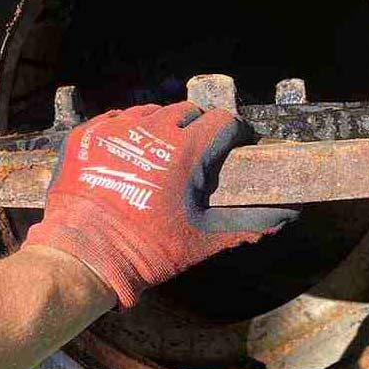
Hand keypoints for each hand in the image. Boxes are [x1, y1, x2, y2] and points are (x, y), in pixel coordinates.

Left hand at [23, 101, 297, 308]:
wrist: (82, 258)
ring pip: (150, 111)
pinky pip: (115, 119)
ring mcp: (114, 128)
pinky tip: (128, 156)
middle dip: (198, 128)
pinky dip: (126, 132)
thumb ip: (248, 224)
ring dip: (161, 127)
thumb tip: (286, 216)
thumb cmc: (146, 250)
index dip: (233, 133)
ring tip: (161, 156)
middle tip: (196, 156)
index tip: (234, 147)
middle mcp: (150, 129)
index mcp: (184, 150)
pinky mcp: (86, 134)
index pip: (223, 121)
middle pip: (187, 111)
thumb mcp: (203, 239)